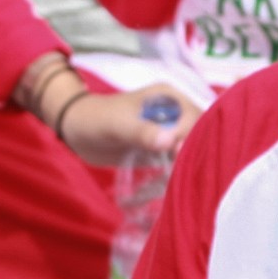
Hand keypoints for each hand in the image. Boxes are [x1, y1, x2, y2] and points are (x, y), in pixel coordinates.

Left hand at [57, 82, 198, 168]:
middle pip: (199, 133)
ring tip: (183, 178)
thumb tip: (170, 142)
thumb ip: (143, 132)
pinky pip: (178, 159)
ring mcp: (169, 132)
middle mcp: (175, 113)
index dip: (193, 135)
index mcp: (170, 97)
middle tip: (183, 170)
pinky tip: (177, 181)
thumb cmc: (97, 120)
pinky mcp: (161, 149)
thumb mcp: (118, 125)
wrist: (77, 131)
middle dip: (195, 151)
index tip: (179, 153)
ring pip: (191, 147)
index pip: (196, 117)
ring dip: (189, 162)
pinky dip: (179, 169)